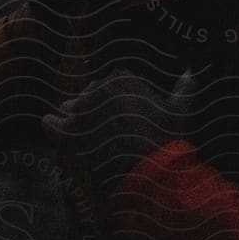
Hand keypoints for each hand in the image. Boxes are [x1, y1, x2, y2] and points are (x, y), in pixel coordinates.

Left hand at [42, 69, 198, 192]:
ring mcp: (83, 111)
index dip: (107, 97)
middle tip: (92, 121)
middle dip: (88, 106)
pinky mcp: (71, 134)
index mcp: (121, 79)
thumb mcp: (180, 110)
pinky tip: (48, 123)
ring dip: (70, 117)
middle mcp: (98, 90)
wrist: (152, 167)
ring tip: (70, 123)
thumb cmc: (166, 138)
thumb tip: (191, 72)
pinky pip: (52, 125)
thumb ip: (184, 89)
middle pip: (87, 96)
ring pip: (71, 110)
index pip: (107, 83)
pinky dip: (49, 125)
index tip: (112, 108)